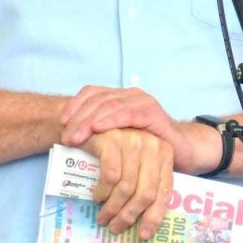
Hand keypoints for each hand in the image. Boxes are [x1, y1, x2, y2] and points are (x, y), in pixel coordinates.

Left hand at [61, 85, 193, 169]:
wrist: (181, 150)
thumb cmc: (146, 146)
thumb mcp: (119, 136)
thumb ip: (100, 131)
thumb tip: (69, 137)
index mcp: (120, 96)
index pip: (91, 93)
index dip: (75, 105)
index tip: (61, 122)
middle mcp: (130, 95)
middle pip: (98, 100)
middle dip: (79, 117)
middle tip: (66, 136)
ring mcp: (142, 102)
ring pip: (110, 105)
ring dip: (90, 121)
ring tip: (77, 136)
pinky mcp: (153, 113)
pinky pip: (129, 114)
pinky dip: (112, 120)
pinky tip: (99, 128)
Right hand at [82, 128, 173, 240]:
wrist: (88, 123)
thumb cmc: (114, 148)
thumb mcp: (135, 162)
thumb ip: (145, 182)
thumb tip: (146, 224)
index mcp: (164, 151)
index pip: (164, 190)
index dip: (154, 215)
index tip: (143, 234)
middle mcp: (152, 143)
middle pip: (146, 192)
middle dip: (129, 215)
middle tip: (116, 227)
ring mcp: (132, 139)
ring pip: (127, 188)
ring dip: (112, 208)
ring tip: (104, 217)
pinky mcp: (112, 139)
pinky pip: (110, 177)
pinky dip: (103, 192)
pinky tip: (97, 196)